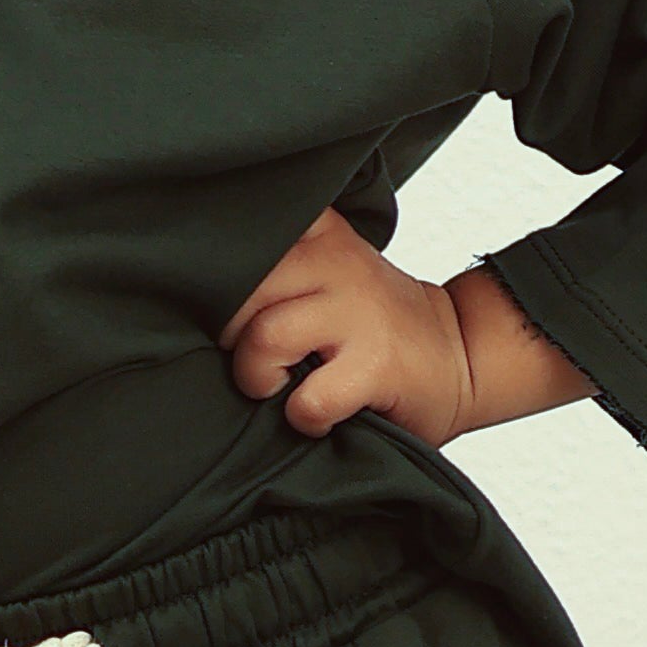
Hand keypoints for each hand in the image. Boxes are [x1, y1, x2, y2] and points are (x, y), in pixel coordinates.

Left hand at [216, 216, 591, 449]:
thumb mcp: (327, 270)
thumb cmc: (370, 325)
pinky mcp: (377, 365)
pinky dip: (304, 418)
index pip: (245, 228)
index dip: (213, 267)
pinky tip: (318, 411)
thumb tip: (187, 289)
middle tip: (255, 354)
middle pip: (238, 289)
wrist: (459, 355)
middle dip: (229, 334)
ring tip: (280, 385)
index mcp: (319, 233)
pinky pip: (308, 399)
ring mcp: (359, 312)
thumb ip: (275, 265)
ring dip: (259, 376)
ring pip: (265, 337)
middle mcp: (336, 262)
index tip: (212, 288)